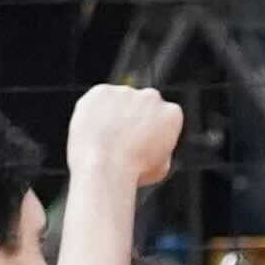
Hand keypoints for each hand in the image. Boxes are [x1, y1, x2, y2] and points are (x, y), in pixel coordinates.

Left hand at [64, 79, 186, 182]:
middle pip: (143, 105)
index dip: (151, 134)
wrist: (104, 168)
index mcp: (172, 114)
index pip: (163, 118)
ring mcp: (125, 92)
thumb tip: (153, 144)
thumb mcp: (160, 168)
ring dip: (113, 115)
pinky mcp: (101, 91)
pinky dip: (93, 113)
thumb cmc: (133, 173)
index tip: (141, 148)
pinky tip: (92, 132)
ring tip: (104, 141)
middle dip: (134, 119)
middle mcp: (152, 97)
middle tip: (120, 142)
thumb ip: (160, 149)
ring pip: (119, 102)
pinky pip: (98, 101)